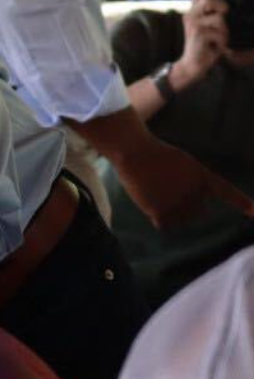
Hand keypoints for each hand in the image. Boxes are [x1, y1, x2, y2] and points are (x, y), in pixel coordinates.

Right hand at [110, 133, 253, 227]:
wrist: (136, 153)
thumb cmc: (157, 155)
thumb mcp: (185, 164)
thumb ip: (193, 183)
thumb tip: (192, 205)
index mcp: (202, 176)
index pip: (226, 192)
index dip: (242, 203)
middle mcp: (193, 191)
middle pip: (200, 212)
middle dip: (189, 207)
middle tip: (170, 193)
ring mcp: (177, 202)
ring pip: (183, 220)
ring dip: (173, 214)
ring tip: (159, 197)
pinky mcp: (159, 211)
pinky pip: (166, 225)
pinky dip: (161, 220)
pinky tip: (153, 208)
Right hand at [176, 0, 230, 86]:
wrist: (192, 64)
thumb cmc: (206, 43)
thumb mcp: (210, 23)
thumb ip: (215, 8)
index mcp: (194, 8)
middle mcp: (191, 13)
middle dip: (222, 6)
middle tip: (225, 15)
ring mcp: (193, 23)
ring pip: (219, 16)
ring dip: (225, 27)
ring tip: (220, 36)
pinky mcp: (198, 34)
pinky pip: (221, 31)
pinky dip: (223, 39)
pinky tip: (216, 45)